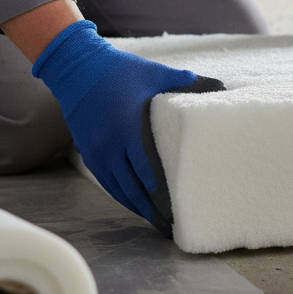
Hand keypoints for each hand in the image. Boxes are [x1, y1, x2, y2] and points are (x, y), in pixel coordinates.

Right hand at [33, 21, 223, 233]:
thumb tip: (216, 84)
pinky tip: (135, 202)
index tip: (176, 208)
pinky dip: (121, 195)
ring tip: (155, 221)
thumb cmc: (119, 70)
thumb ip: (183, 81)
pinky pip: (107, 182)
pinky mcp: (89, 152)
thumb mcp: (154, 73)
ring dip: (137, 206)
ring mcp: (97, 152)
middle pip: (133, 187)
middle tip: (170, 225)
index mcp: (129, 130)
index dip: (162, 193)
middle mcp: (111, 147)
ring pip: (118, 189)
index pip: (148, 171)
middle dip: (152, 208)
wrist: (76, 68)